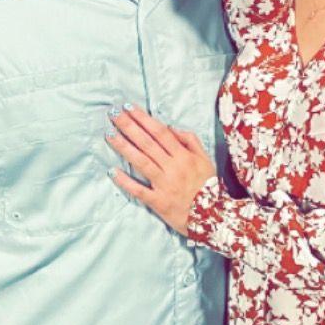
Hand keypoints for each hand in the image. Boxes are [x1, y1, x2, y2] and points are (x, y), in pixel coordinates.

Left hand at [108, 105, 217, 234]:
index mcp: (183, 156)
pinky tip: (112, 171)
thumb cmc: (208, 187)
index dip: (143, 119)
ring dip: (124, 147)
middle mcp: (172, 167)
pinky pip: (139, 190)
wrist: (214, 217)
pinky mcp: (158, 202)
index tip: (129, 107)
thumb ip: (190, 141)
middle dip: (129, 126)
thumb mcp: (206, 159)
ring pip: (141, 162)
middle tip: (113, 113)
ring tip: (109, 134)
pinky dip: (125, 181)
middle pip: (147, 143)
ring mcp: (164, 185)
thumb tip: (171, 127)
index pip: (160, 132)